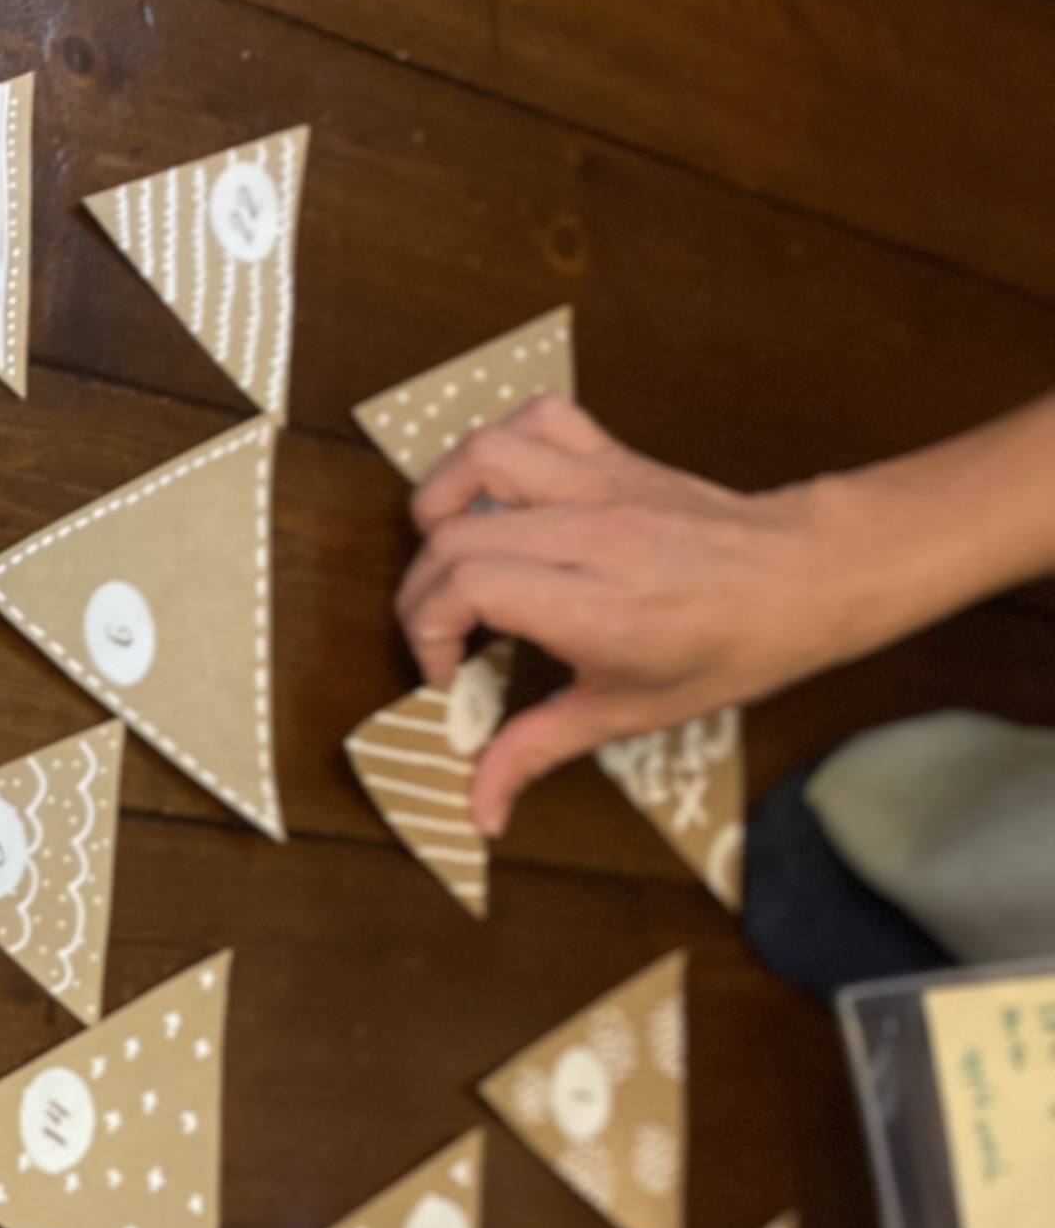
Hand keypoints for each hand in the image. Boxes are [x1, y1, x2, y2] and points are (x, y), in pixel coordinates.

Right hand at [395, 396, 849, 833]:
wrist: (808, 579)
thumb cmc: (730, 648)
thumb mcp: (629, 715)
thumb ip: (535, 752)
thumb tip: (479, 808)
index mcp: (599, 606)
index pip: (468, 586)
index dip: (428, 630)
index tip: (447, 670)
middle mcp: (595, 535)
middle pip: (453, 533)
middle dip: (419, 590)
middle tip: (439, 633)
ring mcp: (603, 485)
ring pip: (481, 455)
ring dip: (440, 500)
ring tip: (444, 549)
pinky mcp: (614, 457)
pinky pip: (538, 419)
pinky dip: (500, 448)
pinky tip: (497, 494)